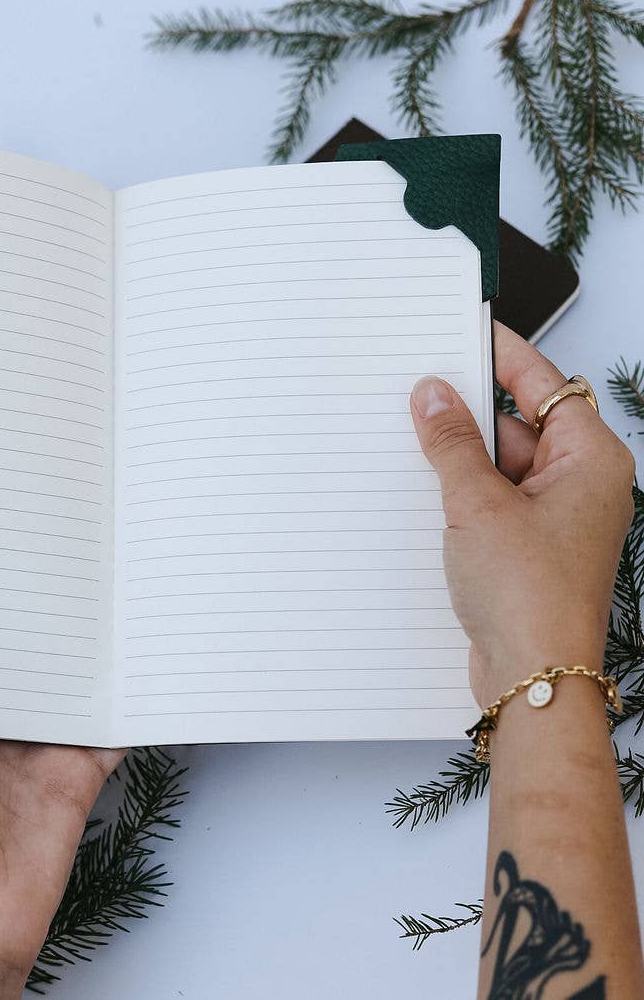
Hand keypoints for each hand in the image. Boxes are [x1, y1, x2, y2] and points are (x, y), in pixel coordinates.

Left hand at [0, 615, 124, 998]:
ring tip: (96, 591)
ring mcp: (35, 753)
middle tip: (43, 558)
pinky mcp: (75, 775)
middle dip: (28, 623)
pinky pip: (109, 730)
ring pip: (64, 687)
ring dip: (80, 654)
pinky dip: (127, 701)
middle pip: (17, 665)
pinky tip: (138, 661)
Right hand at [409, 322, 634, 707]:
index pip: (544, 384)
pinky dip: (460, 491)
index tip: (465, 329)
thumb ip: (451, 442)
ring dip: (459, 458)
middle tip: (420, 392)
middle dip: (468, 413)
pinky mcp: (527, 546)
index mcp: (589, 460)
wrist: (534, 676)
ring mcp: (553, 518)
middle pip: (519, 424)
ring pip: (500, 464)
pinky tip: (425, 490)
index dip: (503, 353)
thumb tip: (433, 395)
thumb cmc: (531, 596)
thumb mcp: (477, 503)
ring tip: (416, 446)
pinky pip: (491, 499)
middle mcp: (579, 484)